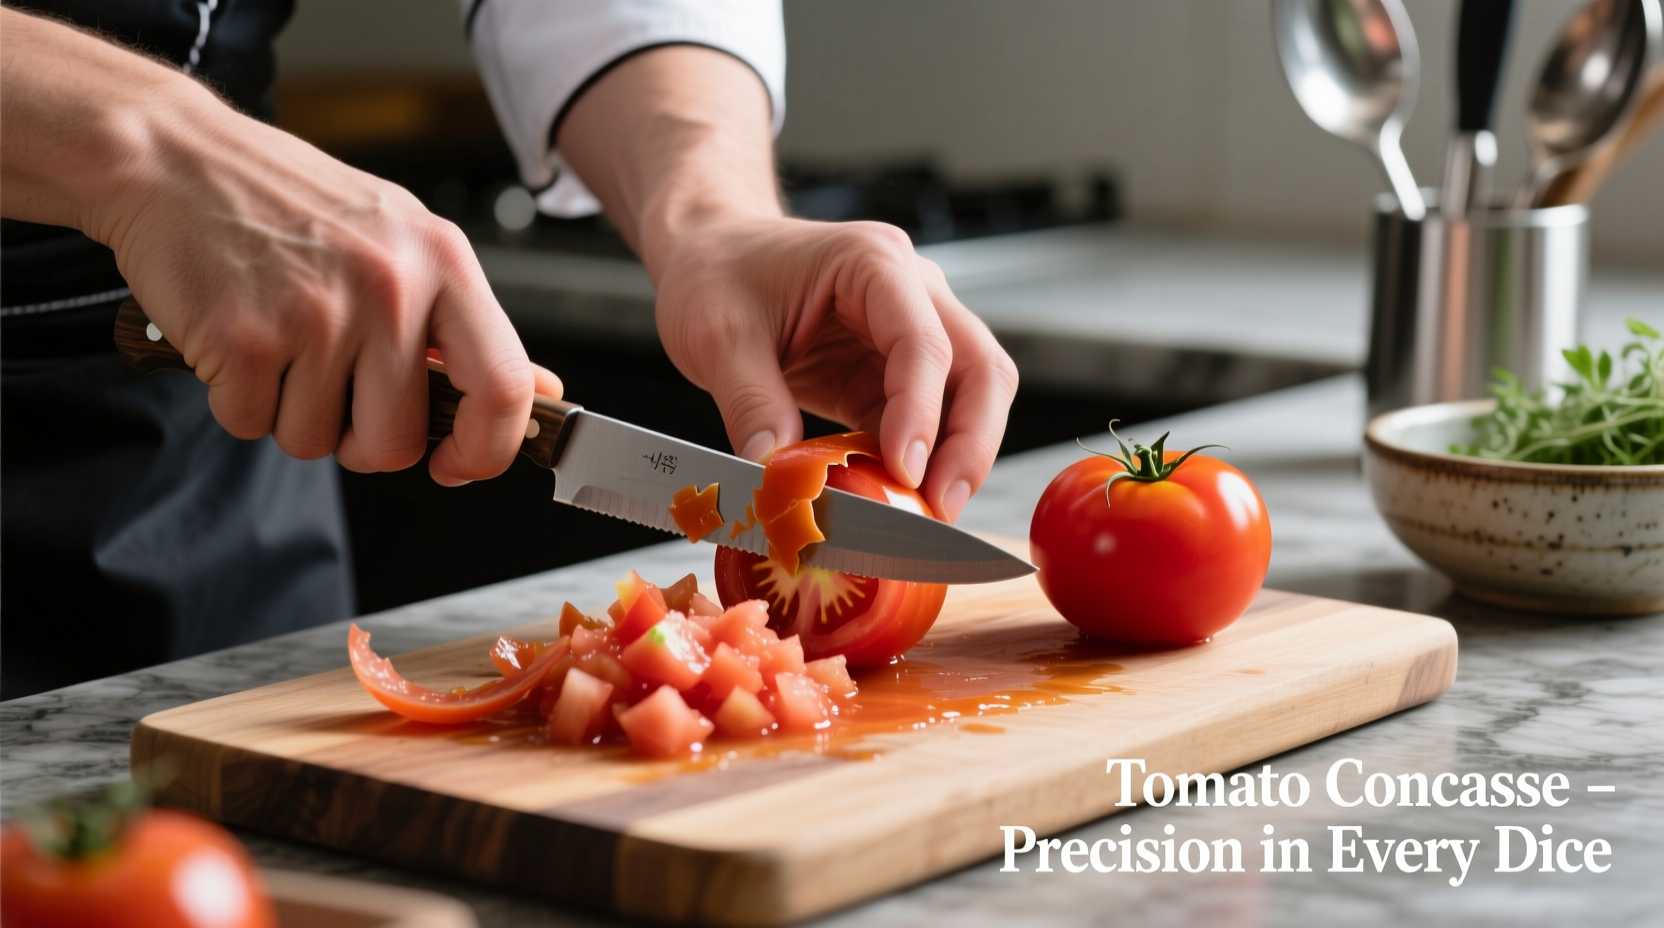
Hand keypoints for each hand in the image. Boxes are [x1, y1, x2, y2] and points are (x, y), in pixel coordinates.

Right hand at [1, 10, 556, 484]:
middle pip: (399, 443)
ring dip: (292, 413)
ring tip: (280, 341)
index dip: (486, 449)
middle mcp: (388, 287)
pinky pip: (252, 425)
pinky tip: (238, 339)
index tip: (458, 463)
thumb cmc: (291, 203)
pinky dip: (238, 400)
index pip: (502, 388)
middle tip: (334, 388)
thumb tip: (538, 392)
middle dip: (362, 440)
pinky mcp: (242, 340)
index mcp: (442, 261)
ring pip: (318, 442)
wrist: (174, 157)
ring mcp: (315, 315)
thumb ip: (464, 324)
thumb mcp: (404, 240)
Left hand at [552, 45, 1016, 521]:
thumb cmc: (719, 271)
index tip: (905, 471)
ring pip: (973, 394)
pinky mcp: (893, 372)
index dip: (922, 412)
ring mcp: (911, 330)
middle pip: (979, 367)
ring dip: (960, 455)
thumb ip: (749, 401)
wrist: (713, 255)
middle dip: (970, 443)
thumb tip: (773, 472)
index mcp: (872, 263)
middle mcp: (910, 290)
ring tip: (930, 512)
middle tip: (941, 506)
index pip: (923, 341)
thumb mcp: (717, 334)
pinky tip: (898, 498)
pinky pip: (931, 420)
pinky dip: (924, 461)